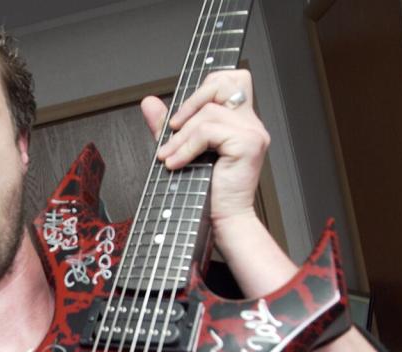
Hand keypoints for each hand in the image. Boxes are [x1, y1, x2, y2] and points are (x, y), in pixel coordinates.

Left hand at [141, 69, 269, 229]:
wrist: (222, 222)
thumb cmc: (204, 192)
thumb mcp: (181, 151)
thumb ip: (167, 127)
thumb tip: (149, 102)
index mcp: (239, 121)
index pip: (231, 79)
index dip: (203, 87)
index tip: (180, 117)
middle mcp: (250, 123)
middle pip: (221, 84)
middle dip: (189, 103)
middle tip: (172, 131)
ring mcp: (252, 132)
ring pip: (207, 113)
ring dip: (179, 137)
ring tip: (169, 158)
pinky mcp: (248, 144)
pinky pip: (207, 131)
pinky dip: (185, 147)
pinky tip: (176, 164)